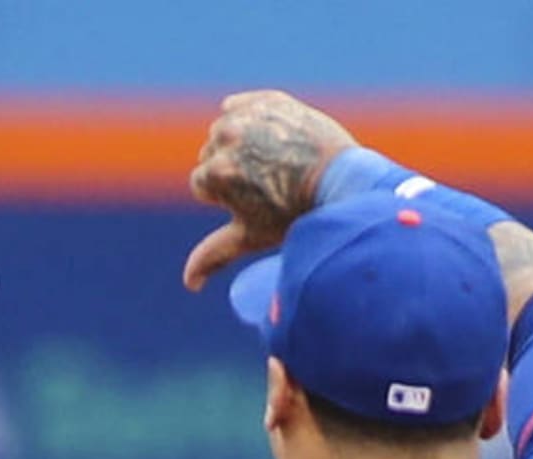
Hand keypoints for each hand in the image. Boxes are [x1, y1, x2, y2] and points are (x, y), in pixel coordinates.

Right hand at [182, 89, 356, 290]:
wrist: (343, 182)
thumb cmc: (296, 216)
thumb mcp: (250, 236)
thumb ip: (213, 255)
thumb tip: (189, 283)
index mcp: (214, 173)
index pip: (202, 185)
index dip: (230, 196)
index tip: (260, 200)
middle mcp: (224, 138)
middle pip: (211, 156)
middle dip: (233, 169)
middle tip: (271, 182)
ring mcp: (246, 115)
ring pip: (224, 132)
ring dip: (242, 145)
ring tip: (276, 162)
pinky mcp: (267, 100)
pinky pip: (241, 106)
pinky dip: (251, 118)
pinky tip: (272, 138)